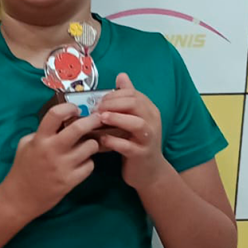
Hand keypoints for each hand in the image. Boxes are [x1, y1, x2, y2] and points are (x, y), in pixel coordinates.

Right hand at [0, 102, 101, 219]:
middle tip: (97, 119)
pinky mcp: (70, 181)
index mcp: (40, 139)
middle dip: (92, 120)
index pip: (55, 114)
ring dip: (91, 144)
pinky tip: (80, 164)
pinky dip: (87, 163)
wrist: (20, 198)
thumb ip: (42, 133)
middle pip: (79, 128)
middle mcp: (52, 150)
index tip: (75, 109)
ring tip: (85, 147)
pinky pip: (90, 165)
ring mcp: (62, 166)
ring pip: (91, 146)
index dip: (69, 107)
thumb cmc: (23, 169)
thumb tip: (62, 122)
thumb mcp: (25, 144)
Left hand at [98, 73, 166, 189]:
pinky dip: (114, 142)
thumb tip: (121, 75)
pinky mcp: (141, 154)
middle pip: (136, 104)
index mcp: (149, 110)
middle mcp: (152, 121)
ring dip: (116, 119)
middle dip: (113, 103)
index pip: (133, 94)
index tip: (98, 100)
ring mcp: (148, 138)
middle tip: (96, 109)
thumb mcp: (133, 118)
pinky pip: (129, 146)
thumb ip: (127, 99)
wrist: (149, 171)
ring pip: (136, 124)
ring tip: (100, 118)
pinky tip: (102, 140)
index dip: (114, 94)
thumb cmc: (136, 142)